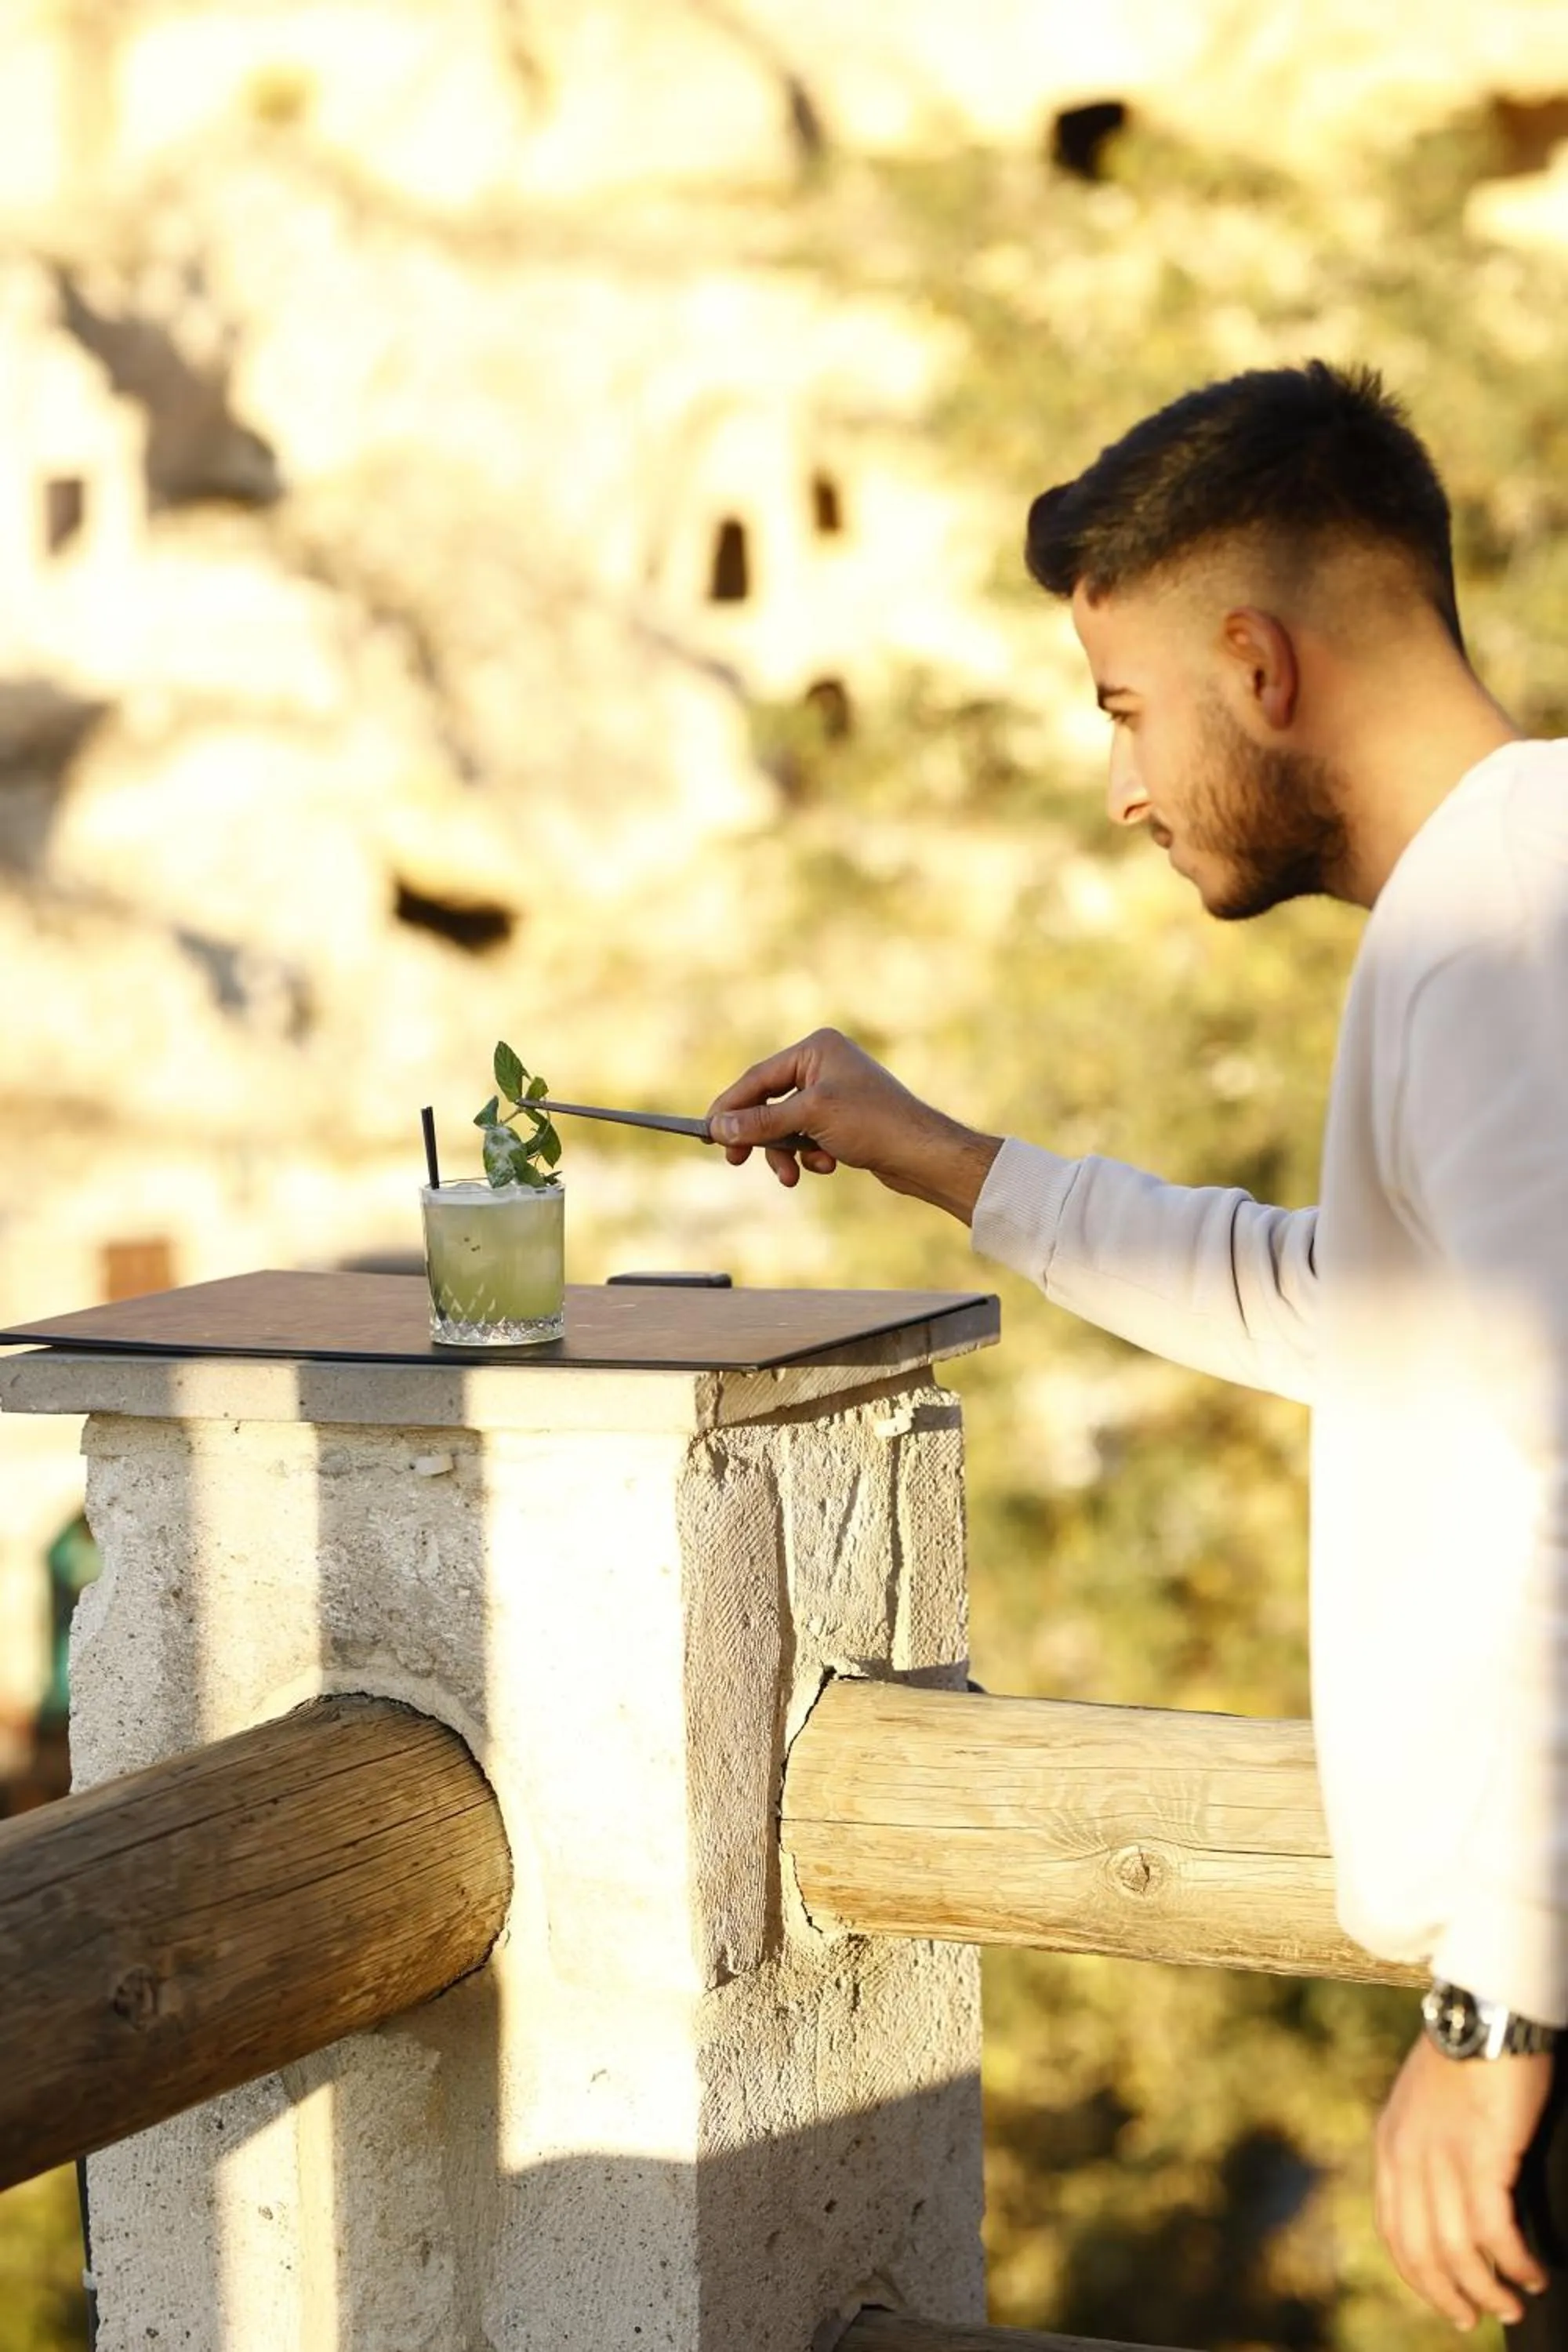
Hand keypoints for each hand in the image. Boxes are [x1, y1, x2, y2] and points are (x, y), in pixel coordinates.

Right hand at [705, 1028, 1002, 1222]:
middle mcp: (824, 1063)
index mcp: (816, 1048)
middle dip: (759, 1136)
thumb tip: (717, 1126)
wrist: (922, 1154)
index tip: (707, 1133)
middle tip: (737, 1161)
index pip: (757, 1078)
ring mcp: (833, 1091)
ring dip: (786, 1152)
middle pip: (768, 1102)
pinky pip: (806, 1136)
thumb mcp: (808, 1120)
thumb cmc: (873, 1123)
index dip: (729, 1107)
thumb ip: (759, 1122)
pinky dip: (808, 1154)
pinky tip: (826, 1165)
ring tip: (794, 1175)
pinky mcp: (842, 1118)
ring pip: (786, 1125)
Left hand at [1375, 2032, 1552, 2329]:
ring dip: (1490, 2287)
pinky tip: (1534, 2271)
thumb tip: (1445, 2201)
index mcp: (1390, 2145)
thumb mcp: (1425, 2106)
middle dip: (1452, 2294)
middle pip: (1421, 2252)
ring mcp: (1442, 2157)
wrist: (1484, 2011)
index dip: (1420, 2276)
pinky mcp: (1482, 2155)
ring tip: (1516, 2301)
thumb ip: (1425, 2149)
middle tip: (1480, 2316)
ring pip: (1458, 2250)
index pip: (1394, 2232)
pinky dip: (1515, 2260)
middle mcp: (1407, 2157)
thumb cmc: (1466, 2055)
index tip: (1446, 2301)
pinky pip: (1494, 2230)